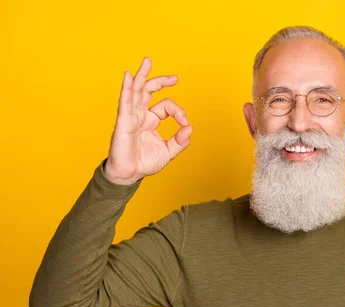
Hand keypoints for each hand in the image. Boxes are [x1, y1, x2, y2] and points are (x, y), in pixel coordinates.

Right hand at [104, 57, 192, 184]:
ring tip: (147, 61)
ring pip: (136, 91)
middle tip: (174, 78)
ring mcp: (131, 117)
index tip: (185, 124)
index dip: (178, 111)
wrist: (130, 175)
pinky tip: (129, 76)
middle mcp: (140, 115)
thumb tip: (189, 128)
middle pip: (148, 90)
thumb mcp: (168, 151)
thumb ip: (180, 141)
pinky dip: (127, 88)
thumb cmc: (145, 163)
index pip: (166, 106)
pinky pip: (125, 102)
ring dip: (142, 75)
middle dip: (160, 81)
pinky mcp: (123, 122)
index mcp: (150, 120)